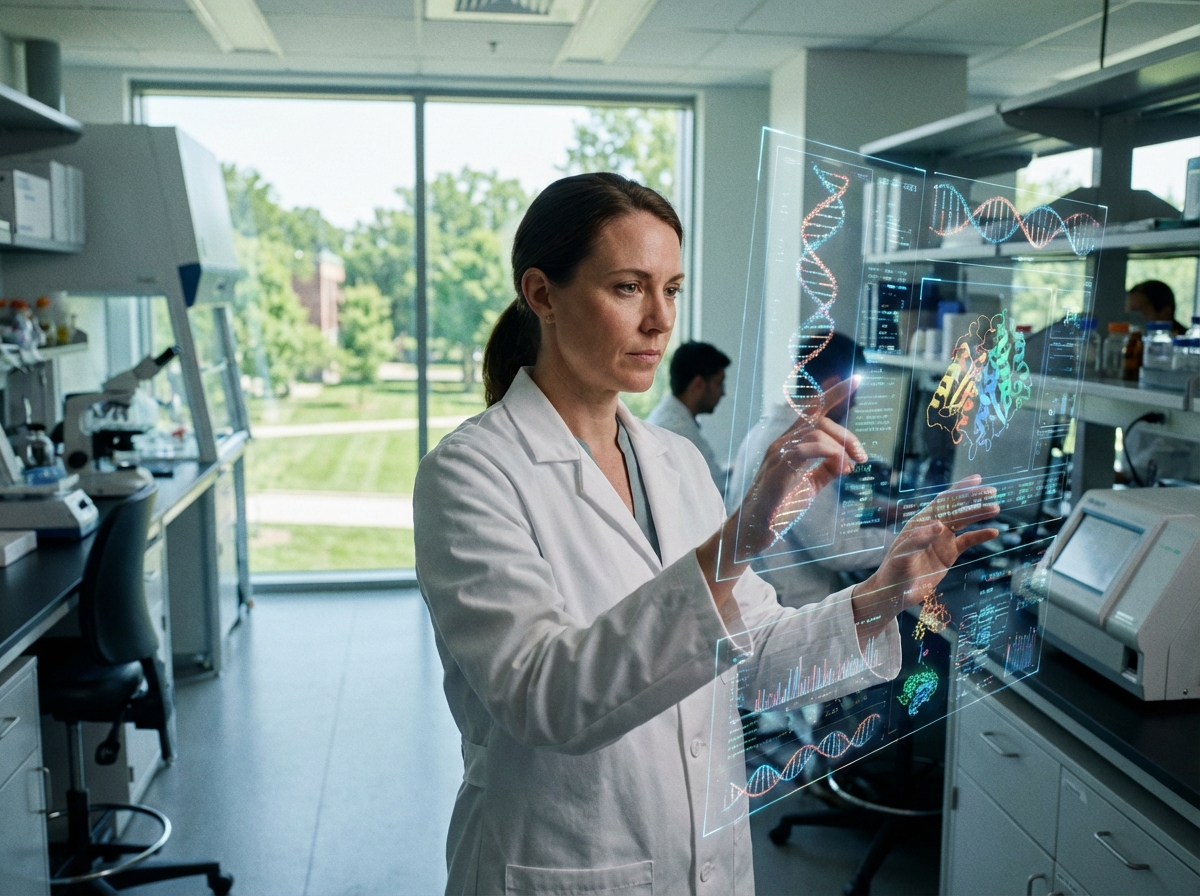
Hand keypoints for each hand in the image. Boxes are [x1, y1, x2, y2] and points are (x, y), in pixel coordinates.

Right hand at [728, 376, 867, 558]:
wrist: (752, 531)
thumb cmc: (778, 508)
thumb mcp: (809, 486)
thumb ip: (826, 470)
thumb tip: (847, 462)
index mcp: (789, 444)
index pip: (812, 411)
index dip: (833, 394)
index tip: (855, 380)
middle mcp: (781, 443)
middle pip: (818, 419)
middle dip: (846, 434)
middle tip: (863, 456)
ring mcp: (777, 454)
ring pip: (814, 432)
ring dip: (840, 446)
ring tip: (852, 465)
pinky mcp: (778, 469)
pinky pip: (805, 449)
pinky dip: (829, 454)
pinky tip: (842, 468)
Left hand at [849, 474, 999, 642]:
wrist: (895, 593)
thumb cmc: (894, 571)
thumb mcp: (903, 555)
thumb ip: (919, 539)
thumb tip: (939, 524)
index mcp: (920, 522)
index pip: (943, 501)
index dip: (959, 489)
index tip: (976, 480)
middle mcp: (932, 527)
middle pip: (956, 508)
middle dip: (973, 499)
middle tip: (992, 491)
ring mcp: (941, 540)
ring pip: (964, 522)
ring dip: (979, 515)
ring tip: (996, 509)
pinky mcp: (948, 554)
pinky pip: (967, 541)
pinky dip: (980, 536)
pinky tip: (994, 532)